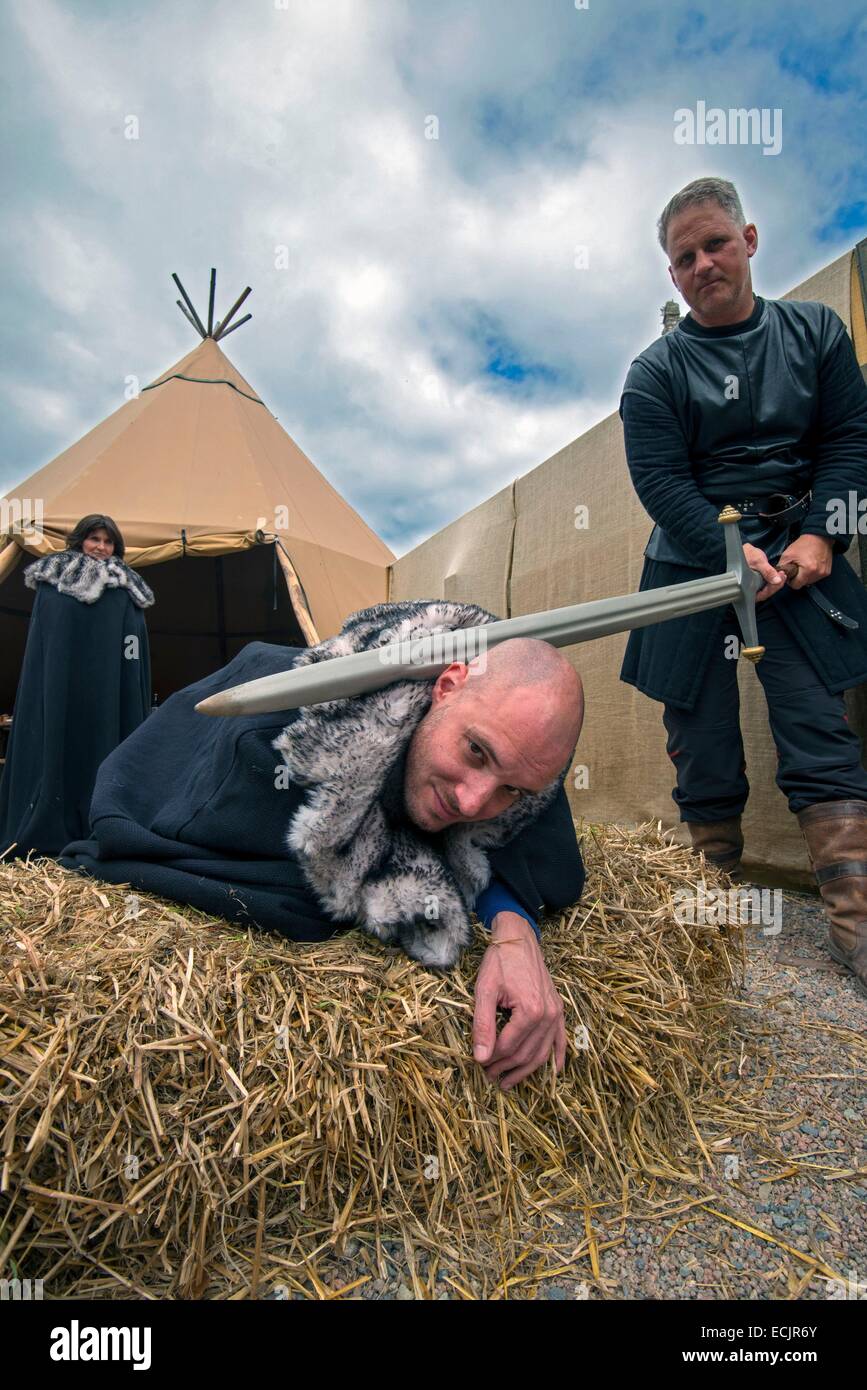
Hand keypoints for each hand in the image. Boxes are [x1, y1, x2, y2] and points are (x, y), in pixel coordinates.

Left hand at [472, 912, 565, 1090]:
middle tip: (488, 1077)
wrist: (518, 938)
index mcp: (530, 1011)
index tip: (478, 1066)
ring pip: (542, 1053)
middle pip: (526, 1054)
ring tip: (508, 1081)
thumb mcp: (485, 990)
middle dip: (505, 1068)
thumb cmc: (500, 961)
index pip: (508, 1047)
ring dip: (525, 1070)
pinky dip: (557, 1057)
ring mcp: (556, 1013)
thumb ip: (483, 1025)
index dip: (492, 1060)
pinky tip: (554, 1072)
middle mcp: (548, 1015)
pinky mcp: (558, 1009)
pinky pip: (561, 1039)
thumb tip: (480, 1058)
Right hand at [742, 542, 787, 602]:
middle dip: (775, 586)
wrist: (743, 550)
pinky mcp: (758, 582)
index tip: (780, 580)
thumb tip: (777, 581)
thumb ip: (767, 571)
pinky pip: (766, 585)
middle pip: (764, 593)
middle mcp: (749, 589)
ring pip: (766, 589)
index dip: (771, 589)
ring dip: (776, 583)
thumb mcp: (758, 561)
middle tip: (783, 576)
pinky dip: (774, 580)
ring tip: (782, 574)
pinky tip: (779, 574)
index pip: (761, 594)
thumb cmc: (745, 554)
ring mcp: (753, 586)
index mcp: (745, 588)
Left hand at [777, 533, 832, 589]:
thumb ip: (782, 567)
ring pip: (810, 581)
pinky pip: (816, 577)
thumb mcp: (787, 555)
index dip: (791, 580)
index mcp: (808, 570)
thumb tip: (780, 576)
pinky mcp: (827, 571)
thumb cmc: (804, 544)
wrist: (818, 537)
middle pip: (803, 583)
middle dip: (799, 577)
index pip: (796, 585)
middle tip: (798, 567)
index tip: (791, 574)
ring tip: (805, 565)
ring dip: (806, 575)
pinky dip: (812, 573)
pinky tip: (811, 564)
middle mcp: (818, 573)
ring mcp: (823, 573)